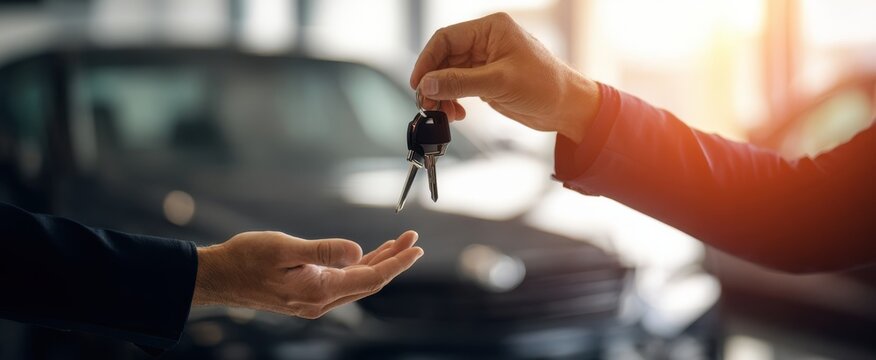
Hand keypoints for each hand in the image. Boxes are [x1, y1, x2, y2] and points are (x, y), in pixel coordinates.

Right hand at [193, 230, 422, 318]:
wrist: (218, 277)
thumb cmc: (246, 259)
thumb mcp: (285, 248)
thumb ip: (324, 251)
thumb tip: (358, 250)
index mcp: (318, 291)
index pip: (370, 278)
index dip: (397, 262)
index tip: (415, 248)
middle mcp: (320, 301)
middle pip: (370, 281)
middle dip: (395, 260)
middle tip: (413, 240)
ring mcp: (314, 300)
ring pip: (358, 282)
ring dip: (380, 262)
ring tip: (399, 244)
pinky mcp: (307, 294)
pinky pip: (344, 282)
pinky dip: (361, 266)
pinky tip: (369, 254)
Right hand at [410, 12, 600, 142]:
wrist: (567, 108)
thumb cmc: (547, 85)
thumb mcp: (499, 82)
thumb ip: (459, 82)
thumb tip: (427, 84)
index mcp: (491, 29)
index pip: (446, 39)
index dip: (427, 61)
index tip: (418, 83)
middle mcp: (486, 41)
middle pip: (444, 58)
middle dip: (433, 82)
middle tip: (427, 104)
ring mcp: (486, 61)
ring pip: (449, 75)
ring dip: (441, 95)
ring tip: (442, 113)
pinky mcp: (487, 80)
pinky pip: (459, 87)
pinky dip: (452, 100)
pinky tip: (456, 113)